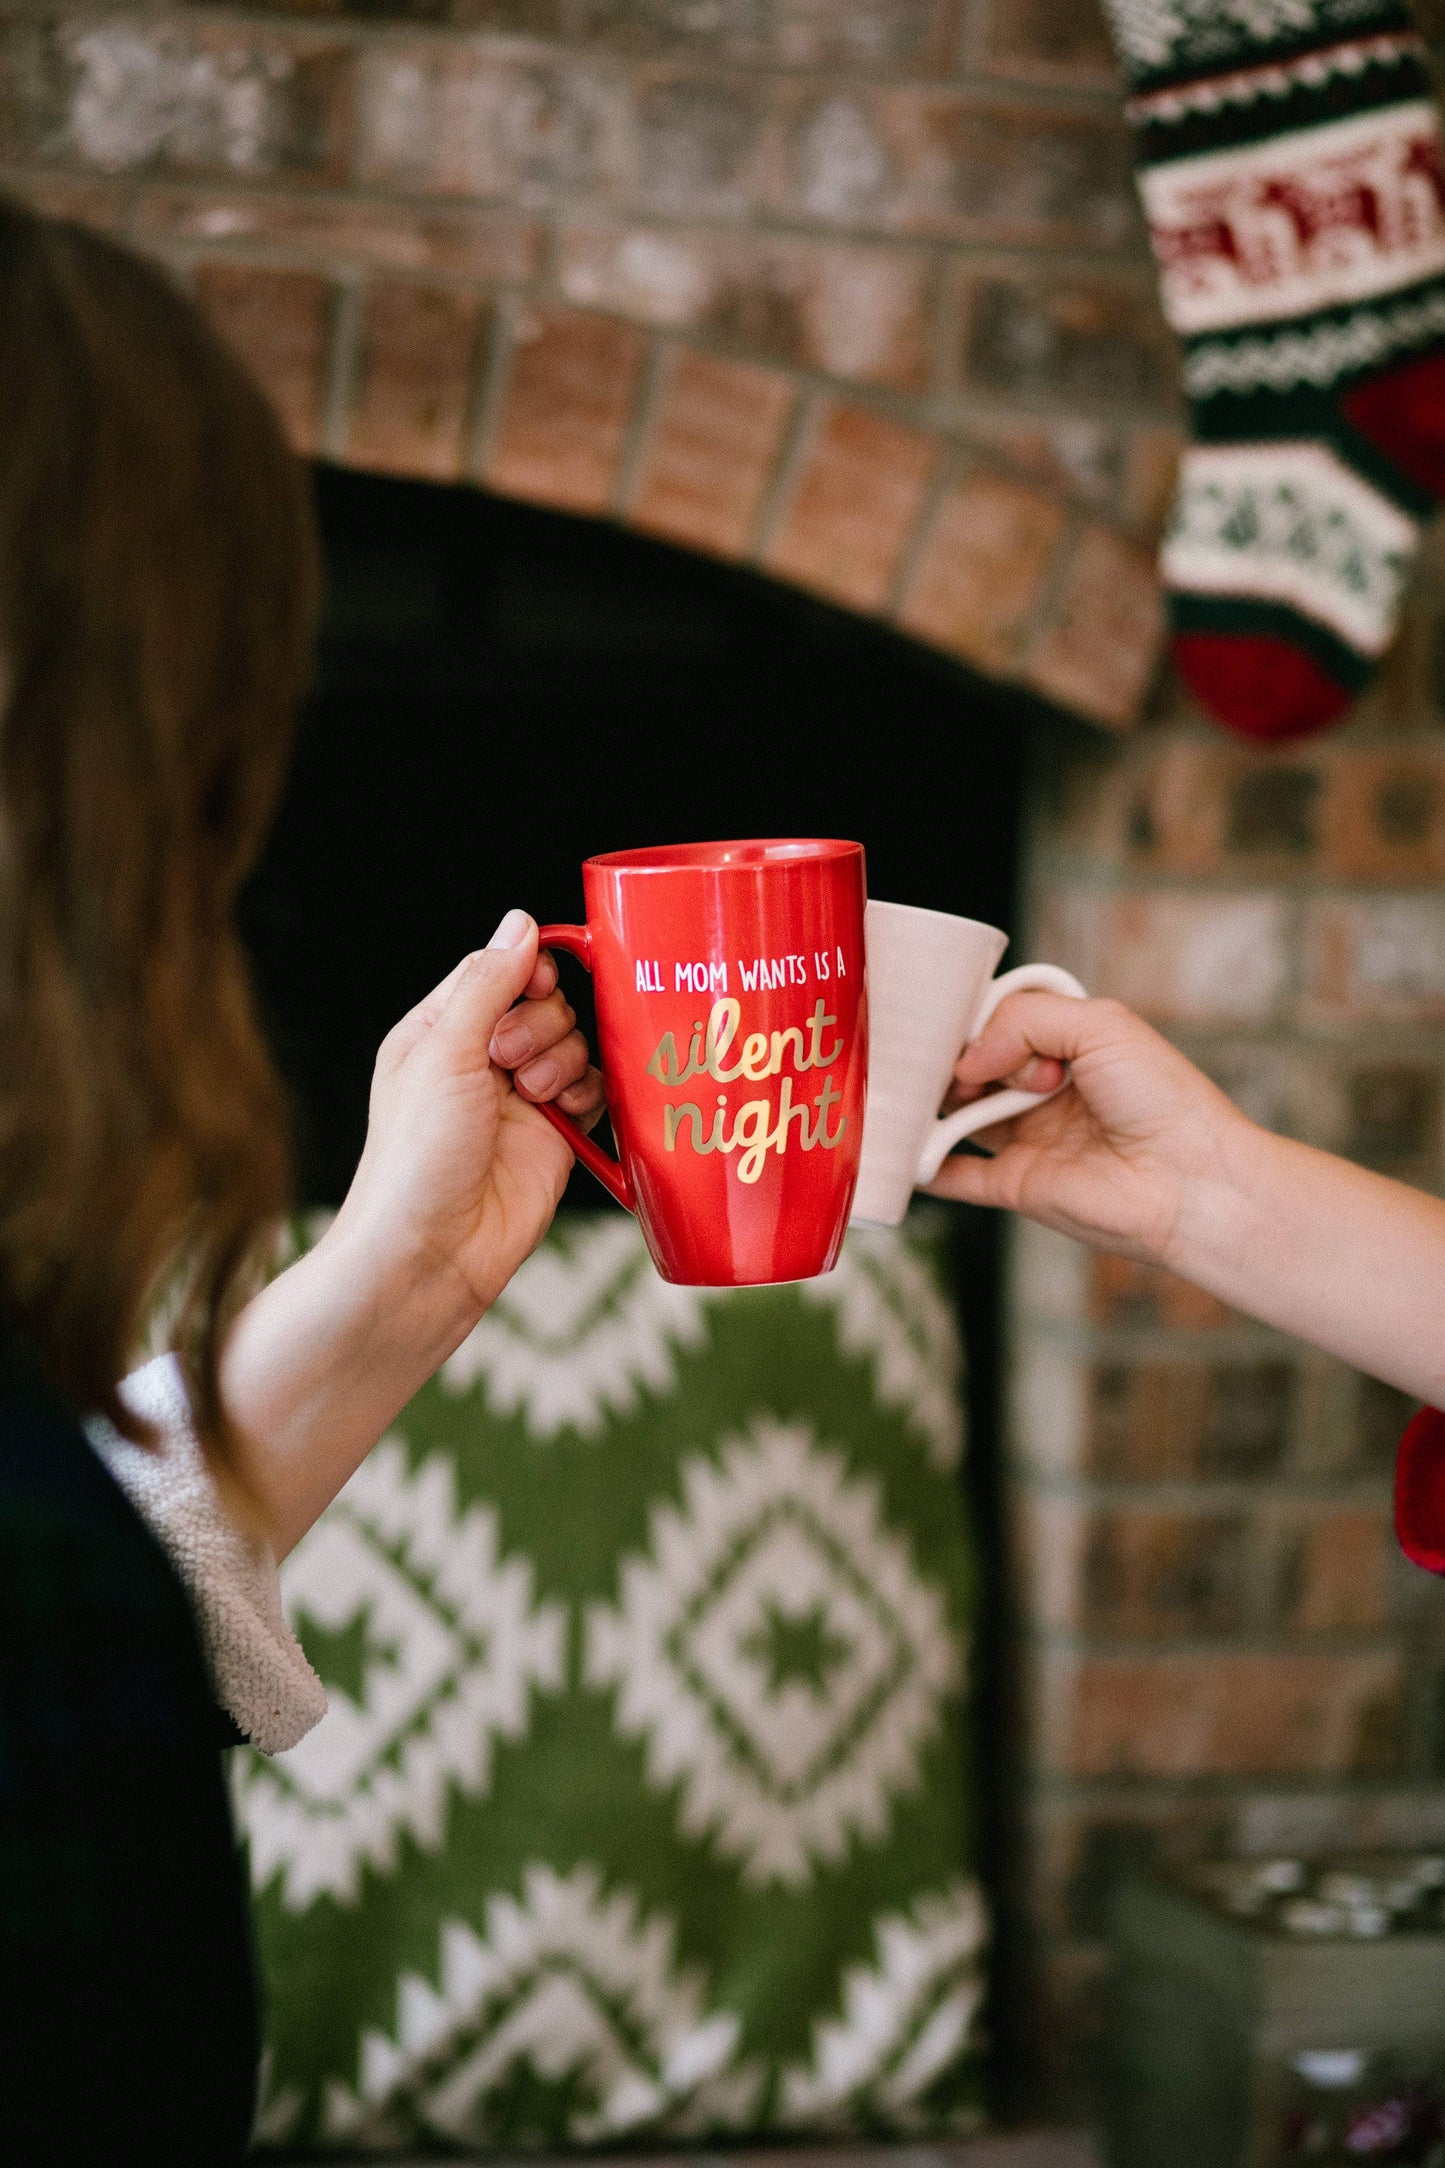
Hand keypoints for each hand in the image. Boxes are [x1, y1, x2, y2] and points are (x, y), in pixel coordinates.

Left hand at [329, 909, 604, 1337]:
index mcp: (439, 1030)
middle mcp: (482, 1059)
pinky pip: (596, 1090)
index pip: (500, 969)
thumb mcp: (444, 1051)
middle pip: (548, 1001)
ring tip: (534, 1097)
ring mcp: (523, 1099)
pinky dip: (591, 1092)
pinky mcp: (558, 1137)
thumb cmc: (417, 1156)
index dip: (527, 971)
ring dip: (565, 1059)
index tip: (534, 988)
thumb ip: (488, 983)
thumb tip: (521, 923)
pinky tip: (566, 1111)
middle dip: (542, 1024)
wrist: (431, 1254)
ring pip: (578, 1042)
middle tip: (510, 1064)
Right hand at [926, 993, 1257, 1266]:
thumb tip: (966, 1061)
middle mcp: (1045, 1091)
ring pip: (958, 1117)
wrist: (1191, 1182)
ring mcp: (1029, 1139)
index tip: (948, 1019)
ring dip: (928, 1106)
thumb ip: (1024, 1021)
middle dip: (946, 1059)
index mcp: (1069, 1046)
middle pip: (972, 1067)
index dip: (973, 1019)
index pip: (1001, 1022)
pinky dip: (922, 1166)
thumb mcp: (1099, 1025)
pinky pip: (957, 1177)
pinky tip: (898, 1150)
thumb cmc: (1163, 1099)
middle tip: (927, 1059)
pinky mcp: (1017, 1187)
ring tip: (904, 1092)